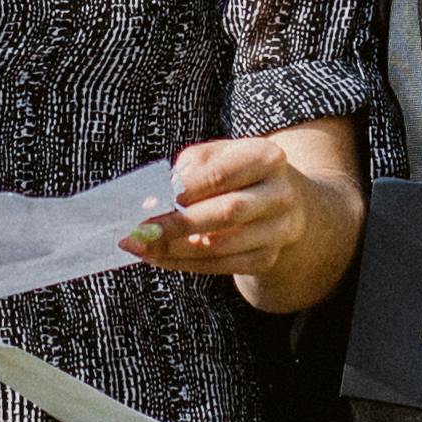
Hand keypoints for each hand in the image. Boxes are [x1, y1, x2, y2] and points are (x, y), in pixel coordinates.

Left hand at [131, 124, 364, 315]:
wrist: (282, 203)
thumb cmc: (236, 173)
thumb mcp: (217, 155)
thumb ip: (189, 169)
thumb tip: (156, 198)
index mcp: (266, 158)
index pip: (222, 175)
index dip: (185, 189)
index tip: (149, 202)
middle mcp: (279, 195)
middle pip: (226, 213)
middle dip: (177, 225)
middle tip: (139, 233)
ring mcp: (277, 230)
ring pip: (221, 246)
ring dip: (175, 250)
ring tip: (141, 247)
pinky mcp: (267, 258)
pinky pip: (221, 266)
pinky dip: (186, 264)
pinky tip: (160, 258)